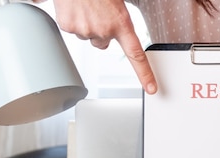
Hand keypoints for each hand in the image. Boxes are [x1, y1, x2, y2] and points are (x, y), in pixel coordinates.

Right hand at [41, 0, 156, 93]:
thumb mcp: (117, 2)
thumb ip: (118, 19)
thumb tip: (114, 29)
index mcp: (121, 23)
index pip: (136, 55)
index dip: (145, 74)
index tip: (151, 87)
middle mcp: (104, 30)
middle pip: (103, 43)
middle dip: (101, 31)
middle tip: (98, 12)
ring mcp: (85, 30)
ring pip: (87, 35)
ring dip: (87, 23)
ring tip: (85, 5)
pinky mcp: (68, 26)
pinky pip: (72, 28)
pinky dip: (72, 18)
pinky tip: (74, 5)